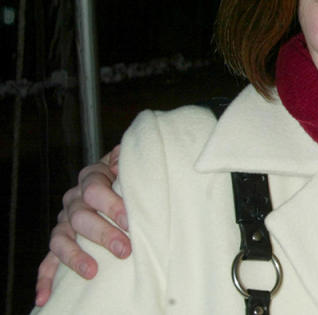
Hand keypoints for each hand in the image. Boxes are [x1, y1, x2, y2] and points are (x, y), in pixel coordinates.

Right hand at [35, 145, 129, 305]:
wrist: (120, 177)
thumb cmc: (131, 173)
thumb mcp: (133, 161)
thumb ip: (129, 159)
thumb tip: (122, 162)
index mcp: (92, 176)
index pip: (94, 189)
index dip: (112, 204)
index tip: (129, 220)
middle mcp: (74, 199)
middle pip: (81, 216)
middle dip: (103, 234)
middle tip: (125, 249)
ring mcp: (65, 221)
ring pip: (61, 238)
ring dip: (76, 256)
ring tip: (92, 271)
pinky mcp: (61, 242)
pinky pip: (48, 261)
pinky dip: (45, 279)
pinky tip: (45, 296)